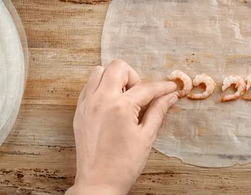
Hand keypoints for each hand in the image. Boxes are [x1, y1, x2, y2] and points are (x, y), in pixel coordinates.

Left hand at [66, 60, 177, 194]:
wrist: (98, 184)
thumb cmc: (123, 164)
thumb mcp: (146, 137)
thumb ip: (158, 111)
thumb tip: (170, 96)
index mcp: (120, 107)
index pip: (146, 88)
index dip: (162, 87)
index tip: (171, 88)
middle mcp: (101, 100)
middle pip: (118, 67)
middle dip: (134, 76)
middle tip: (140, 94)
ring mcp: (87, 104)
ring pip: (98, 71)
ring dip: (114, 78)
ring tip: (124, 97)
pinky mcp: (79, 111)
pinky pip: (88, 87)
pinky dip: (100, 88)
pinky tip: (111, 104)